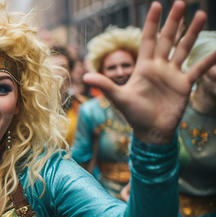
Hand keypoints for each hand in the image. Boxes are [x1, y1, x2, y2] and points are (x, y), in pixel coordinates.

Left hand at [83, 2, 215, 143]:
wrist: (150, 131)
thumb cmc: (133, 115)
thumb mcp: (119, 99)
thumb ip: (106, 85)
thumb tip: (86, 76)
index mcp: (143, 67)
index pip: (148, 39)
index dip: (151, 23)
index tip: (156, 5)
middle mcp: (159, 67)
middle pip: (167, 39)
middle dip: (174, 22)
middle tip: (181, 3)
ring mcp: (172, 74)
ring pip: (184, 49)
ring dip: (192, 33)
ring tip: (202, 14)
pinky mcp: (184, 85)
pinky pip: (197, 69)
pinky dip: (208, 61)